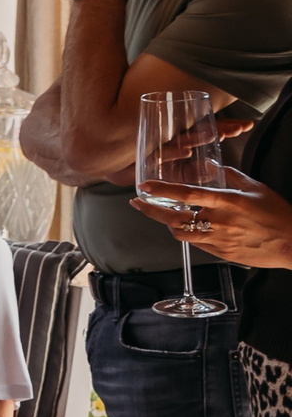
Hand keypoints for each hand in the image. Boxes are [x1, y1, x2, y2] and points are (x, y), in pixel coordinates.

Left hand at [132, 164, 291, 269]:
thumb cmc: (277, 214)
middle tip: (138, 204)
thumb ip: (229, 174)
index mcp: (227, 202)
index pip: (187, 195)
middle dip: (151, 211)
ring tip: (163, 215)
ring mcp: (218, 240)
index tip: (144, 187)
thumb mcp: (255, 188)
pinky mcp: (220, 253)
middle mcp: (218, 222)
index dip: (162, 190)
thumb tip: (208, 163)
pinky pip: (195, 244)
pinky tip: (187, 226)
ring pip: (180, 233)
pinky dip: (187, 234)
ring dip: (168, 224)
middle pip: (174, 218)